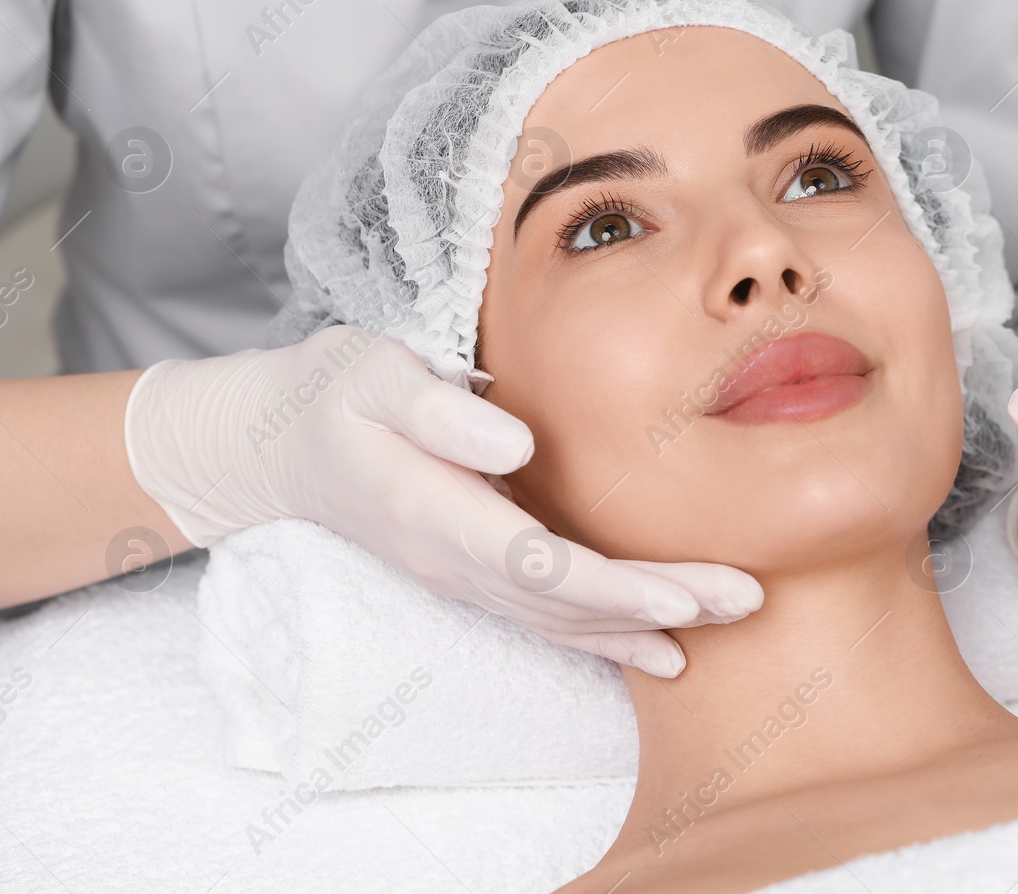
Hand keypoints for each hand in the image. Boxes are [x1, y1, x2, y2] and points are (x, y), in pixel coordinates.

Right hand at [125, 324, 761, 675]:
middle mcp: (453, 560)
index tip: (685, 597)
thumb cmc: (332, 395)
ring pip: (562, 620)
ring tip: (725, 621)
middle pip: (567, 604)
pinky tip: (659, 643)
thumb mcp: (370, 373)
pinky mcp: (470, 574)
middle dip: (658, 608)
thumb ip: (437, 407)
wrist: (272, 447)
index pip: (539, 565)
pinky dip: (605, 634)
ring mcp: (460, 577)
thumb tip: (517, 442)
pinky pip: (546, 619)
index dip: (615, 588)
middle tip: (745, 602)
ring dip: (643, 626)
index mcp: (434, 510)